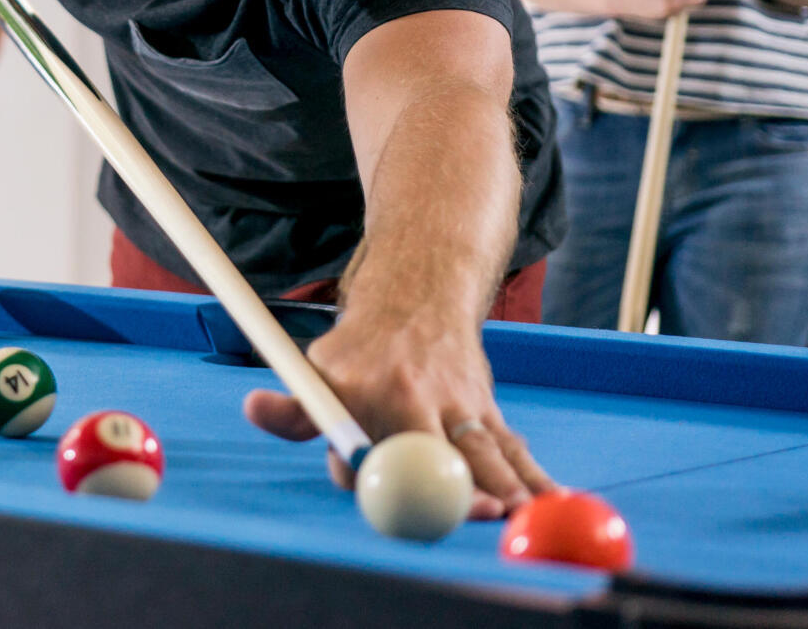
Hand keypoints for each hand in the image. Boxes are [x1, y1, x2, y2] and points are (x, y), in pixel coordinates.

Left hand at [242, 305, 553, 518]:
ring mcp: (460, 402)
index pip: (372, 446)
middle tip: (489, 511)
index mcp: (373, 390)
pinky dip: (534, 473)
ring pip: (490, 450)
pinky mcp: (489, 407)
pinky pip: (514, 446)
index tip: (409, 491)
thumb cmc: (360, 349)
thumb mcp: (319, 369)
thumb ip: (295, 406)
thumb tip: (254, 408)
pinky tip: (553, 498)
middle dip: (467, 485)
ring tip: (528, 514)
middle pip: (446, 452)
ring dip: (514, 485)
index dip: (384, 472)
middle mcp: (419, 398)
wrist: (417, 293)